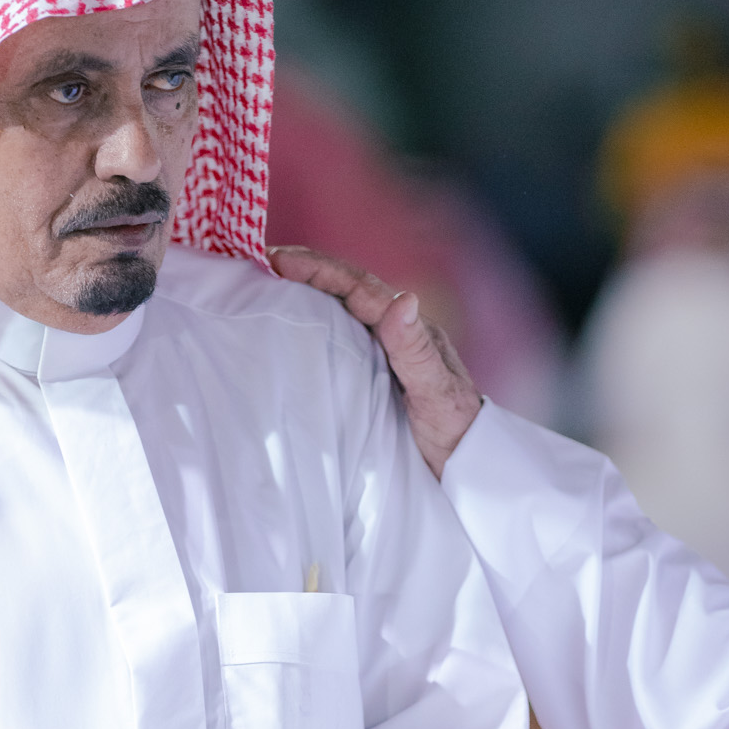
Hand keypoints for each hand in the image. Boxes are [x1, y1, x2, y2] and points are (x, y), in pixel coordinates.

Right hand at [269, 245, 481, 476]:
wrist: (471, 468)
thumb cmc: (457, 433)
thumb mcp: (437, 393)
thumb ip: (416, 351)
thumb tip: (403, 298)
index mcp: (410, 329)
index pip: (358, 287)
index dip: (318, 269)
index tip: (277, 261)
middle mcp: (396, 333)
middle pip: (345, 290)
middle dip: (305, 271)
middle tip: (258, 262)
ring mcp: (384, 352)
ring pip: (341, 310)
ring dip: (305, 293)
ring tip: (265, 285)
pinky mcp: (374, 373)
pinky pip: (339, 338)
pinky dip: (312, 323)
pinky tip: (291, 328)